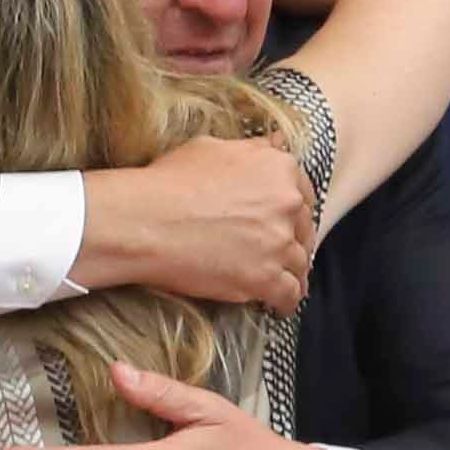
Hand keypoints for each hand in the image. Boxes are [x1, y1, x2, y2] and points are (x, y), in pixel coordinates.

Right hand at [71, 133, 312, 310]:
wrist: (145, 220)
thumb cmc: (169, 181)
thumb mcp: (213, 148)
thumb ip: (253, 150)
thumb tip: (275, 144)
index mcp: (278, 169)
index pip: (303, 194)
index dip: (295, 211)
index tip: (288, 222)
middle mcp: (286, 204)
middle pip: (304, 229)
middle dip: (296, 241)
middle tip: (282, 252)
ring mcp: (278, 243)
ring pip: (300, 263)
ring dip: (292, 272)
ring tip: (282, 281)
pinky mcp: (265, 278)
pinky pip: (290, 295)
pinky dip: (286, 302)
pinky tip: (279, 305)